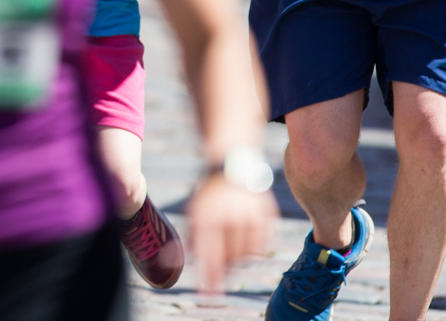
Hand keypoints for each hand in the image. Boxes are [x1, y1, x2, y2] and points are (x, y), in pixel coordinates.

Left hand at [188, 176, 273, 293]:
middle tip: (218, 278)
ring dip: (238, 260)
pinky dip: (255, 250)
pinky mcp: (268, 215)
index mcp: (209, 216)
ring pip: (248, 254)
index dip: (210, 276)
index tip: (208, 293)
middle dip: (224, 271)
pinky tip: (246, 246)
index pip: (210, 254)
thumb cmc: (208, 192)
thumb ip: (192, 235)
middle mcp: (232, 217)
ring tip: (230, 255)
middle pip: (231, 258)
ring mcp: (252, 216)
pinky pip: (264, 245)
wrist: (232, 163)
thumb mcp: (194, 209)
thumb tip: (188, 259)